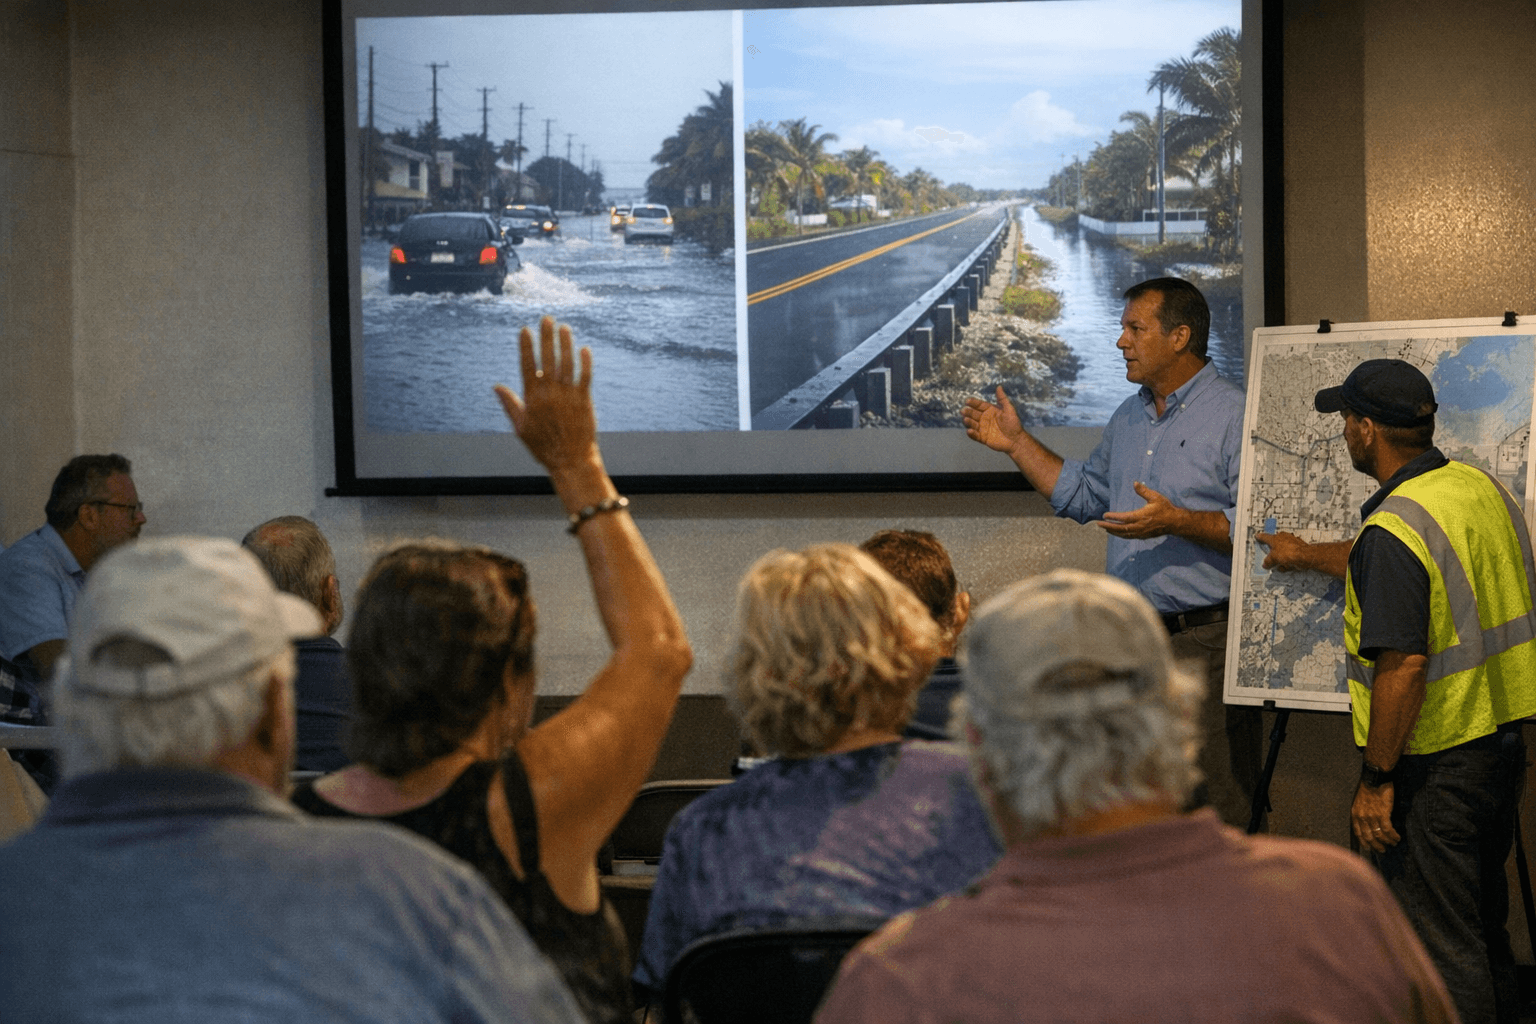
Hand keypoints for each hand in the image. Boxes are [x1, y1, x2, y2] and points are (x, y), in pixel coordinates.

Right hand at [494, 315, 597, 472]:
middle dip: (546, 337)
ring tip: (564, 327)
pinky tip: (584, 349)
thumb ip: (510, 405)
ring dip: (565, 344)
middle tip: (546, 319)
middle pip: (547, 359)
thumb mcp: (521, 428)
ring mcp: (568, 396)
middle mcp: (550, 394)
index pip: (527, 366)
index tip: (525, 330)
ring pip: (567, 364)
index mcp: (532, 399)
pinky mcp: (584, 401)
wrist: (571, 461)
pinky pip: (585, 377)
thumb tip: (496, 386)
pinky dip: (585, 362)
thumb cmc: (544, 447)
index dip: (526, 347)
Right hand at [962, 387, 1024, 453]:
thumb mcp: (1009, 409)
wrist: (1016, 440)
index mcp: (990, 410)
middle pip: (973, 414)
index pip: (979, 405)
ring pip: (972, 424)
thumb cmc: (1014, 424)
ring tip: (966, 420)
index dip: (973, 403)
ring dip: (968, 422)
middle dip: (968, 412)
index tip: (967, 401)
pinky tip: (969, 431)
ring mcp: (983, 428)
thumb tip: (999, 386)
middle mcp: (984, 418)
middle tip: (963, 411)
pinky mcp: (983, 438)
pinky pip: (975, 436)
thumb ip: (1002, 399)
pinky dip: (971, 434)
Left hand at [1097, 481, 1181, 539]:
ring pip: (1124, 534)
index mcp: (1141, 516)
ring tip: (1105, 529)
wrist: (1175, 522)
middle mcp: (1140, 526)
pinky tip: (1117, 533)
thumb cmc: (1166, 509)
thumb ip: (1144, 491)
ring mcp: (1141, 533)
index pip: (1123, 518)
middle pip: (1121, 528)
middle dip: (1108, 526)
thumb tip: (1135, 483)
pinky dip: (1121, 535)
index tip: (1104, 515)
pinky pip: (1130, 537)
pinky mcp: (1143, 536)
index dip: (1113, 517)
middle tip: (1098, 524)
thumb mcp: (1155, 497)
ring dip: (1114, 532)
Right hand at [1255, 531, 1305, 570]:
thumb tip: (1265, 564)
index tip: (1257, 536)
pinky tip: (1289, 566)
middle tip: (1271, 560)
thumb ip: (1268, 561)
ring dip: (1281, 559)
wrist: (1305, 556)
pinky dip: (1288, 561)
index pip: (1265, 537)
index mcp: (1275, 538)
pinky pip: (1290, 555)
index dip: (1260, 537)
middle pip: (1274, 546)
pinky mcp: (1298, 548)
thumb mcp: (1273, 559)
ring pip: (1282, 552)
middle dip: (1273, 555)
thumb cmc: (1290, 552)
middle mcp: (1283, 538)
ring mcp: (1291, 543)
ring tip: (1282, 565)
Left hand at [1351, 780, 1399, 853]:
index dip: (1364, 843)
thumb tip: (1367, 824)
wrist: (1375, 778)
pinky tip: (1397, 838)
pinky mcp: (1383, 813)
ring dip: (1387, 841)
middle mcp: (1362, 817)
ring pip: (1380, 835)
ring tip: (1393, 843)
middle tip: (1383, 850)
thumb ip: (1361, 813)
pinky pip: (1388, 830)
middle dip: (1376, 846)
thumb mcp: (1359, 801)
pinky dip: (1393, 836)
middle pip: (1369, 837)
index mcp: (1355, 814)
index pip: (1358, 833)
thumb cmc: (1368, 788)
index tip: (1369, 848)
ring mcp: (1372, 816)